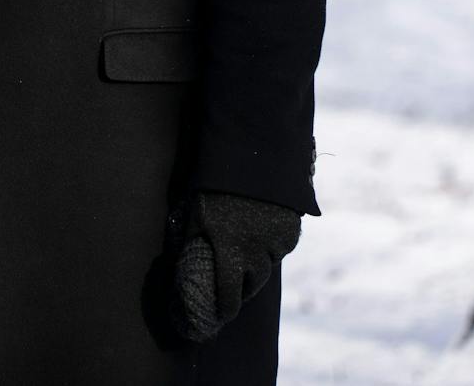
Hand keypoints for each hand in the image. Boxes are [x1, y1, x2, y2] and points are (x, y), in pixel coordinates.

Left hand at [170, 190, 301, 343]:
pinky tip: (263, 237)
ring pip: (269, 265)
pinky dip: (273, 248)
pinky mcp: (291, 229)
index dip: (226, 308)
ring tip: (249, 261)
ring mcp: (276, 241)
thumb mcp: (196, 215)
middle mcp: (256, 252)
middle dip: (244, 288)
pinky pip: (282, 248)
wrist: (251, 158)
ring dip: (259, 267)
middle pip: (253, 283)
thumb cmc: (214, 186)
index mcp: (229, 251)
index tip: (223, 314)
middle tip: (237, 289)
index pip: (229, 294)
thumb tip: (181, 264)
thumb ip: (192, 242)